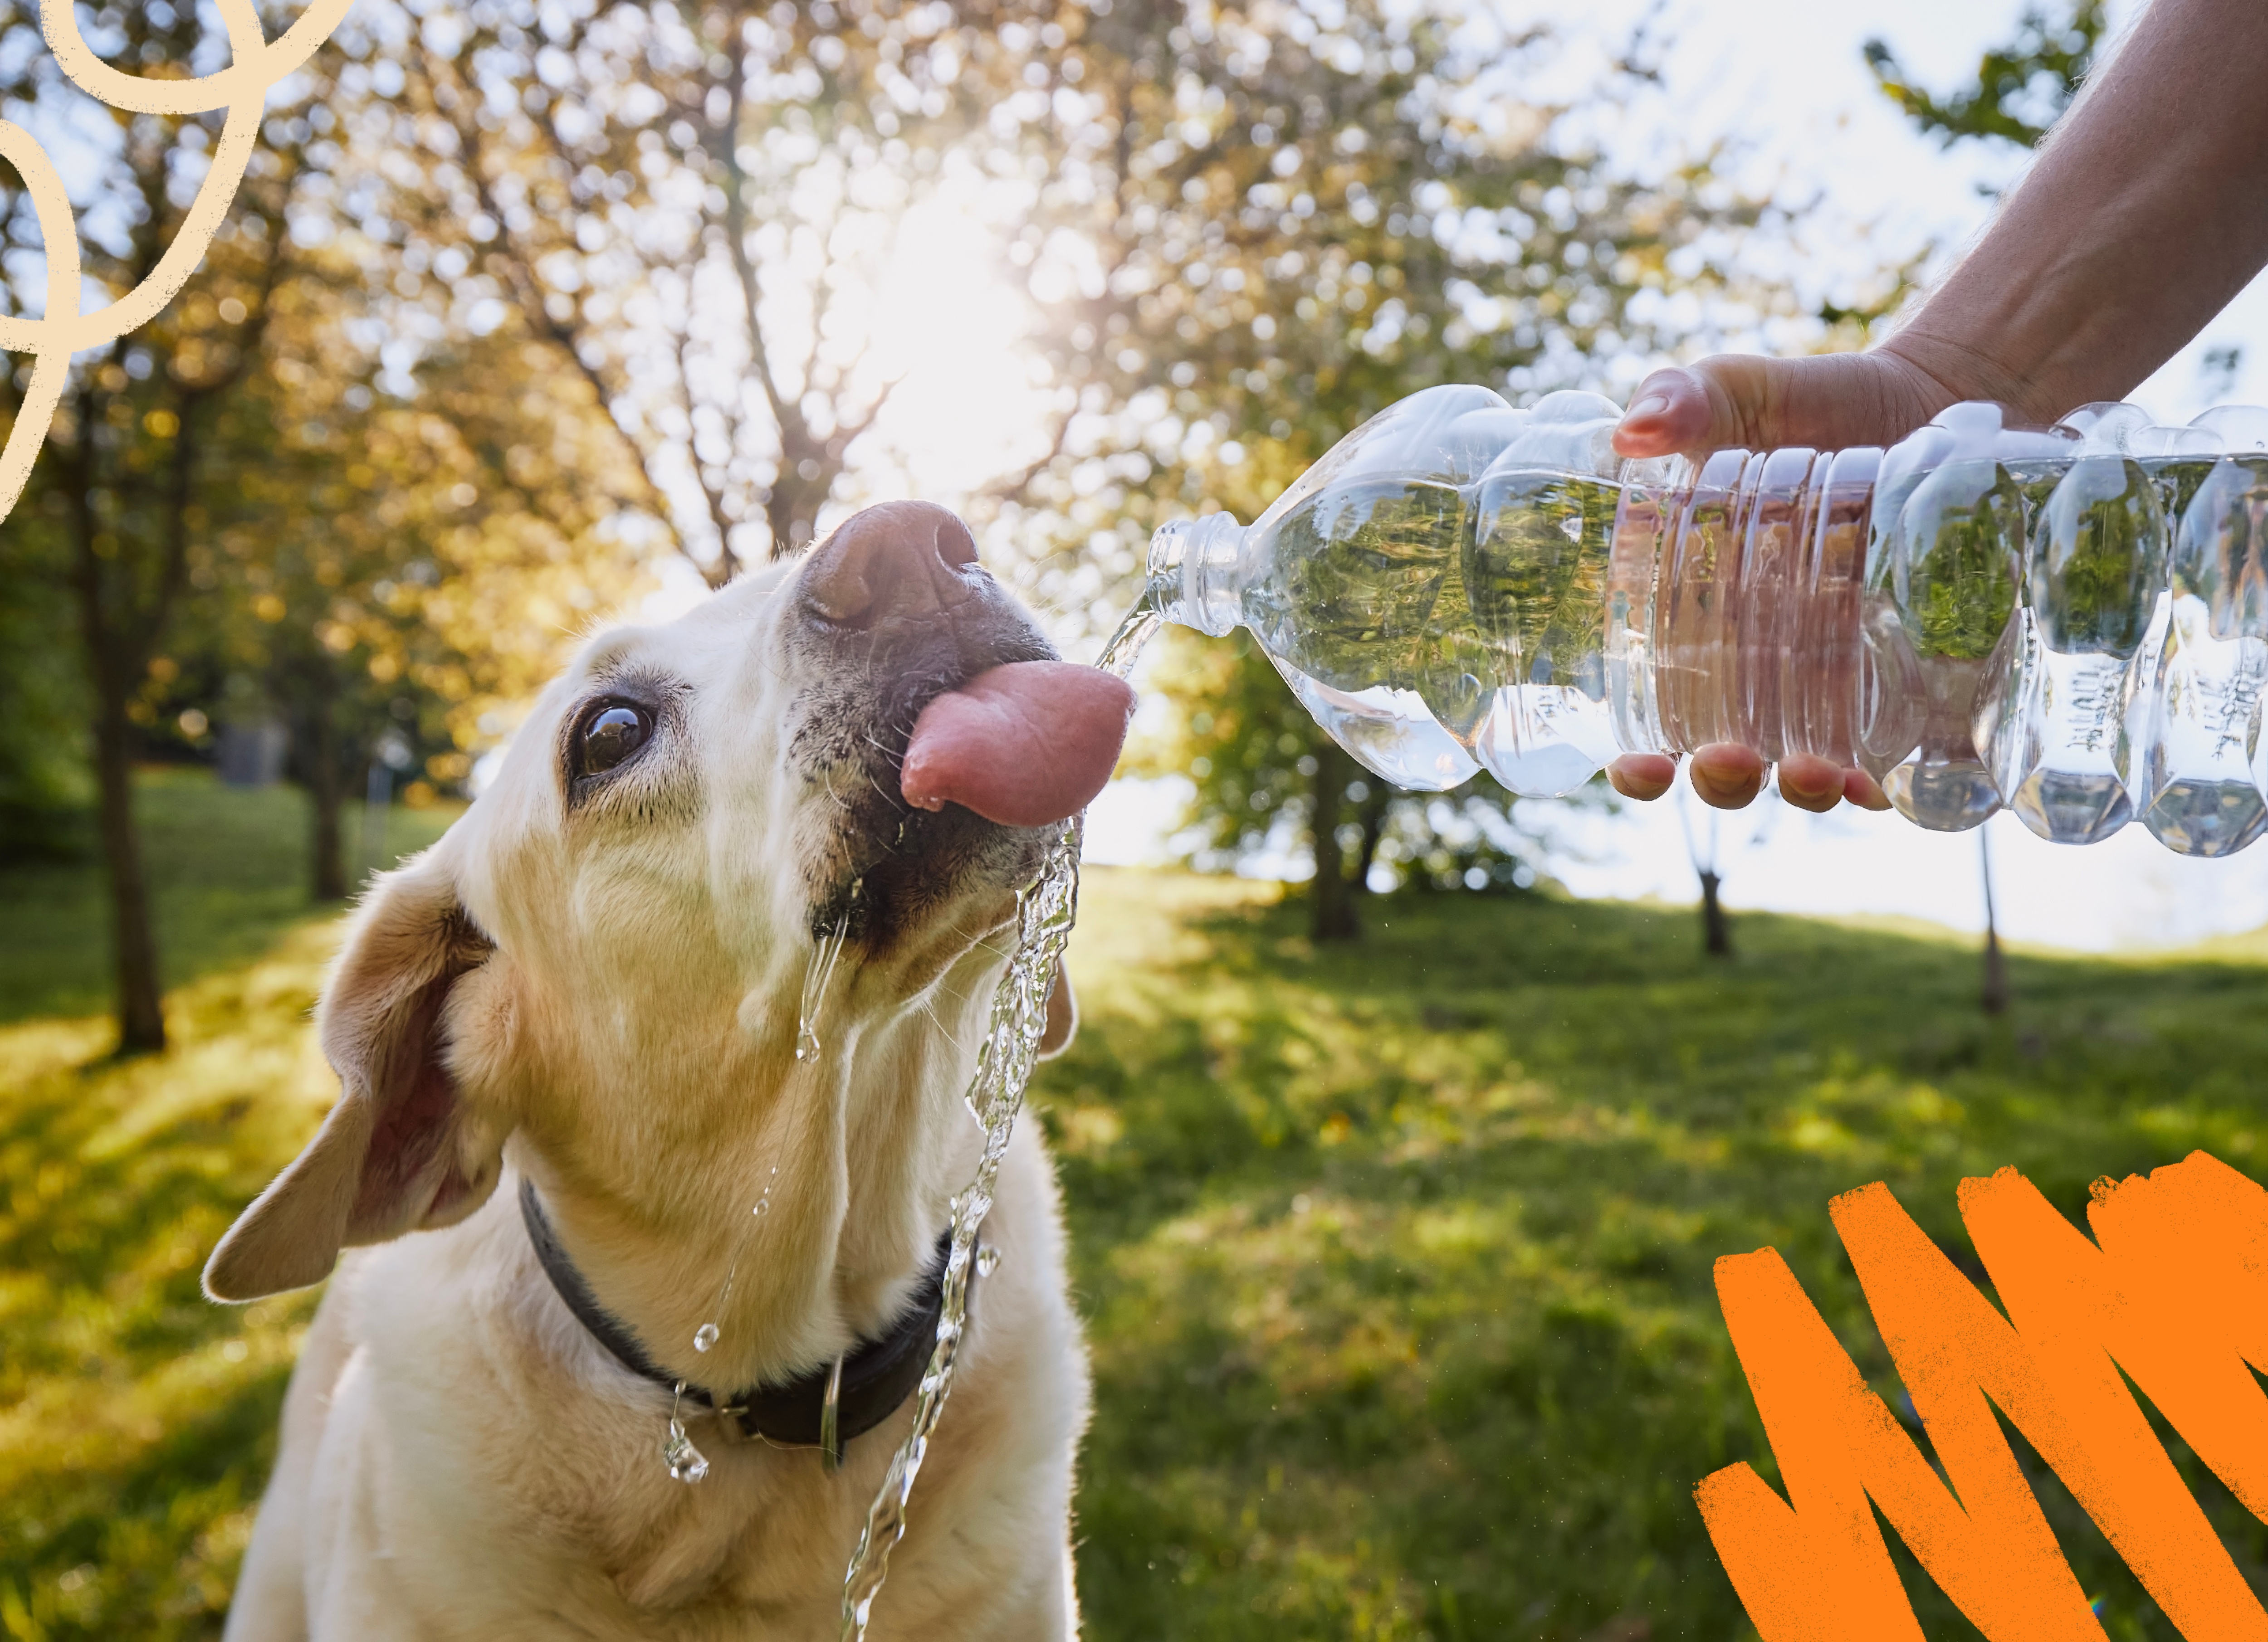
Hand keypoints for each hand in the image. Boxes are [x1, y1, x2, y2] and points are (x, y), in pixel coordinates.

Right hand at [1603, 349, 1951, 812]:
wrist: (1939, 396)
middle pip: (1730, 765)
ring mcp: (1842, 684)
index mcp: (1697, 625)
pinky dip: (1897, 784)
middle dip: (1726, 782)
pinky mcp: (1920, 678)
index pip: (1651, 720)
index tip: (1638, 768)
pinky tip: (1891, 783)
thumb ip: (1682, 401)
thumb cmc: (1816, 403)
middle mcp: (1765, 672)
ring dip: (1808, 791)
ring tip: (1817, 776)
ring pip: (1814, 774)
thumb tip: (1632, 431)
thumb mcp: (1741, 393)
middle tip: (1731, 760)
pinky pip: (1905, 756)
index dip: (1638, 764)